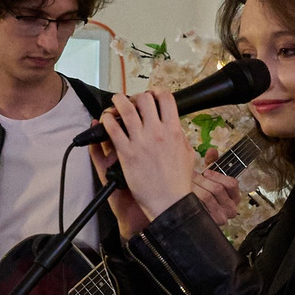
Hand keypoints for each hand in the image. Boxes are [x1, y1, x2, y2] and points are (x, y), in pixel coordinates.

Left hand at [95, 91, 199, 231]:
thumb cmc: (178, 182)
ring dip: (118, 101)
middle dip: (138, 97)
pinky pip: (113, 130)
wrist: (168, 201)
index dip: (158, 93)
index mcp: (173, 131)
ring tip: (116, 101)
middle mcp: (156, 133)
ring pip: (126, 110)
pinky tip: (106, 120)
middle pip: (144, 99)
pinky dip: (107, 121)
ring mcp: (140, 142)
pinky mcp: (126, 153)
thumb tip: (173, 125)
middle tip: (134, 102)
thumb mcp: (188, 154)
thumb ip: (179, 136)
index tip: (153, 96)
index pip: (166, 99)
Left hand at [191, 160, 241, 227]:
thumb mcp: (212, 179)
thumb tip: (212, 151)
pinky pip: (200, 206)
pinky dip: (192, 197)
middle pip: (217, 189)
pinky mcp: (209, 222)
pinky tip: (185, 194)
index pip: (232, 183)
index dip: (218, 175)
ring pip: (208, 196)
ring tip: (186, 182)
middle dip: (202, 180)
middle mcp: (231, 209)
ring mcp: (221, 218)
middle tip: (190, 175)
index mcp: (235, 198)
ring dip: (195, 187)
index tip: (206, 171)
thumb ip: (214, 163)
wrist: (195, 217)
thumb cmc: (206, 194)